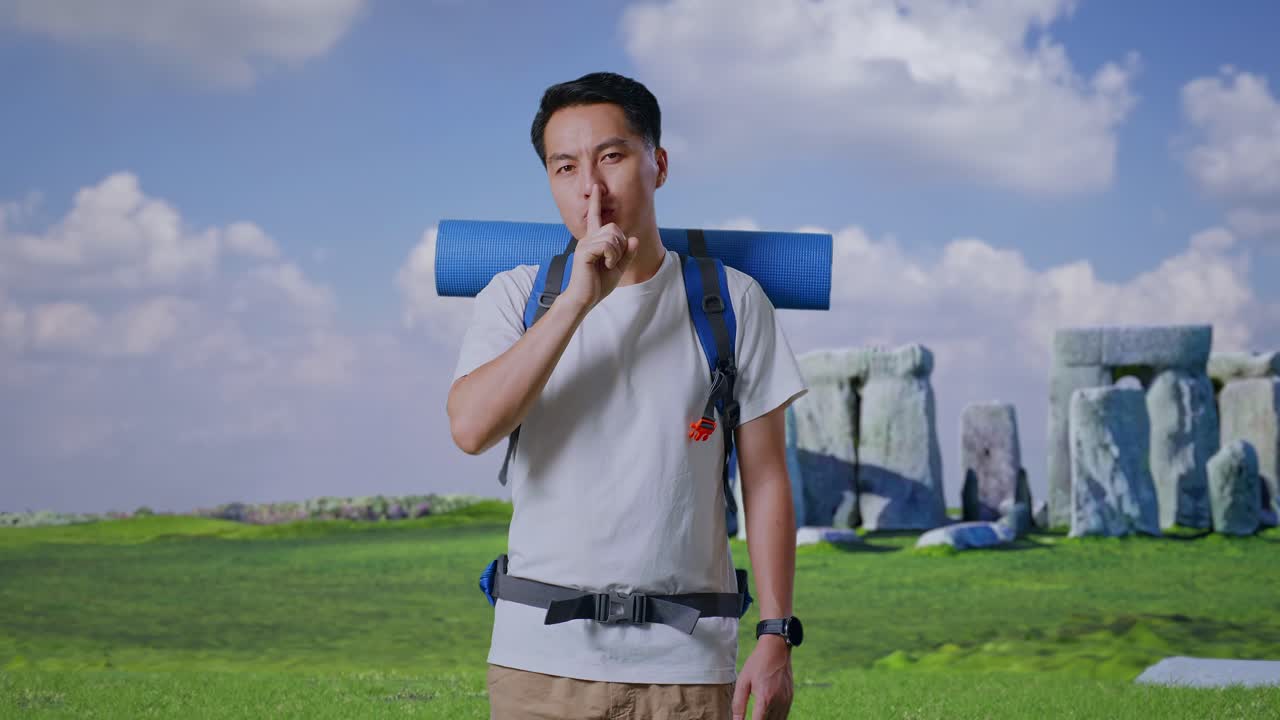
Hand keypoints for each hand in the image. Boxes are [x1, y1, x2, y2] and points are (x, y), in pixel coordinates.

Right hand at [560, 183, 639, 311]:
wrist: (584, 298)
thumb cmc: (598, 284)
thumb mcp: (618, 268)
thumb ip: (627, 253)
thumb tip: (633, 238)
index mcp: (594, 240)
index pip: (595, 217)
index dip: (596, 202)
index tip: (596, 188)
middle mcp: (588, 238)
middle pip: (613, 227)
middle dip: (621, 244)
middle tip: (614, 261)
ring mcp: (585, 243)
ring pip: (612, 235)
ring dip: (617, 252)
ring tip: (609, 264)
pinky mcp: (584, 251)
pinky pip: (607, 245)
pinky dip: (613, 256)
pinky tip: (608, 265)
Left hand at [732, 635, 793, 719]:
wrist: (776, 648)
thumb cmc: (757, 663)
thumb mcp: (743, 682)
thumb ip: (738, 704)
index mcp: (765, 698)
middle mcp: (778, 702)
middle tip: (752, 717)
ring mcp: (786, 701)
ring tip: (758, 716)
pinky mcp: (790, 698)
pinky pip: (784, 716)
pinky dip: (776, 719)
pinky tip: (767, 716)